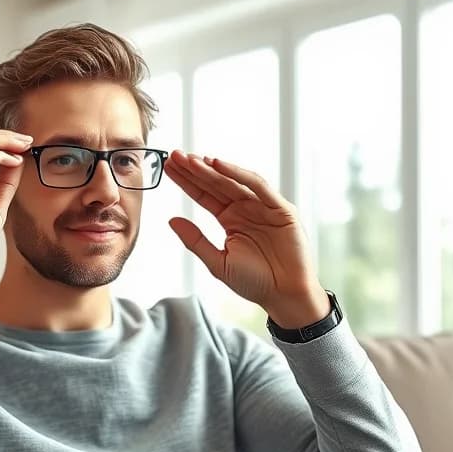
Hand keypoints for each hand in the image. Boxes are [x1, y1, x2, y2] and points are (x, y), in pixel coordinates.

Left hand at [164, 151, 328, 326]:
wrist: (284, 295)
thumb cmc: (254, 282)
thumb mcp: (217, 263)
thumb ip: (195, 241)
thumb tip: (171, 220)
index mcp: (230, 219)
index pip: (204, 195)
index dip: (186, 182)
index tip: (168, 169)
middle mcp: (245, 209)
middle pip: (215, 184)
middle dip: (194, 170)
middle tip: (173, 156)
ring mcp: (263, 206)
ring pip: (233, 182)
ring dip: (212, 169)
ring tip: (190, 159)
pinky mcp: (280, 208)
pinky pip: (258, 186)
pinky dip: (238, 174)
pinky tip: (218, 165)